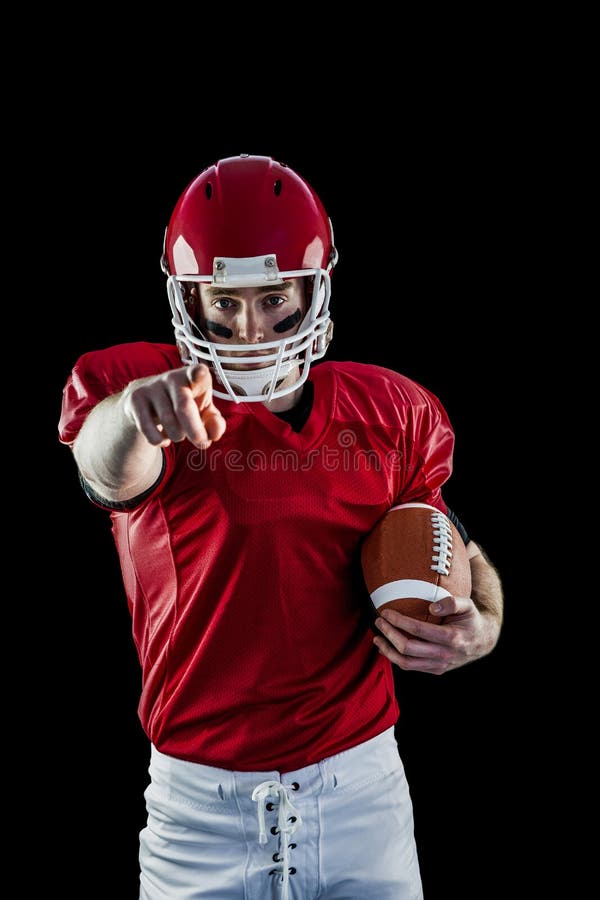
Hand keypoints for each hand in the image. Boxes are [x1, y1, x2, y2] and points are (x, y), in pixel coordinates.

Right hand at [121, 364, 225, 449]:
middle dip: (195, 430)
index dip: (198, 374)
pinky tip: (163, 437)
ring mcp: (152, 387)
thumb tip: (214, 434)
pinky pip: (149, 429)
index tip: (198, 375)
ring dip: (178, 436)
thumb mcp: (203, 413)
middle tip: (200, 442)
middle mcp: (173, 378)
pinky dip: (159, 440)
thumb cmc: (185, 406)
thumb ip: (215, 424)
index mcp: (194, 377)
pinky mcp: (135, 399)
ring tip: (178, 434)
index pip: (198, 372)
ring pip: (168, 422)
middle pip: (184, 407)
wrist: (148, 401)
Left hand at [373, 594, 498, 674]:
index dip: (399, 621)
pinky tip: (387, 647)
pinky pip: (411, 667)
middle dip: (389, 634)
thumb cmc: (472, 619)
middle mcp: (444, 655)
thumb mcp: (468, 605)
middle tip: (378, 621)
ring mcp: (439, 665)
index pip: (418, 630)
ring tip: (376, 638)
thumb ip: (452, 602)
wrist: (483, 641)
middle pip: (407, 648)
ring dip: (388, 650)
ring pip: (406, 663)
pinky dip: (396, 658)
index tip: (385, 612)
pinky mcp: (435, 670)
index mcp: (451, 638)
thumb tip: (431, 607)